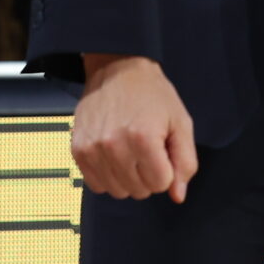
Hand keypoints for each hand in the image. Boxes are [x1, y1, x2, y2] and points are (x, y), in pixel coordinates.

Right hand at [72, 54, 197, 202]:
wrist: (117, 68)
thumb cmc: (151, 93)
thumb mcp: (180, 121)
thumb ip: (185, 162)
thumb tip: (178, 195)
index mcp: (143, 138)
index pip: (161, 184)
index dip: (166, 169)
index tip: (161, 149)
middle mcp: (115, 146)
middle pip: (140, 191)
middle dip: (148, 174)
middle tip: (146, 148)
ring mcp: (93, 149)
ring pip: (118, 191)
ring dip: (128, 177)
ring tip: (130, 150)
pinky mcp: (78, 150)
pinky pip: (96, 185)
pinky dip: (108, 176)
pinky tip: (114, 156)